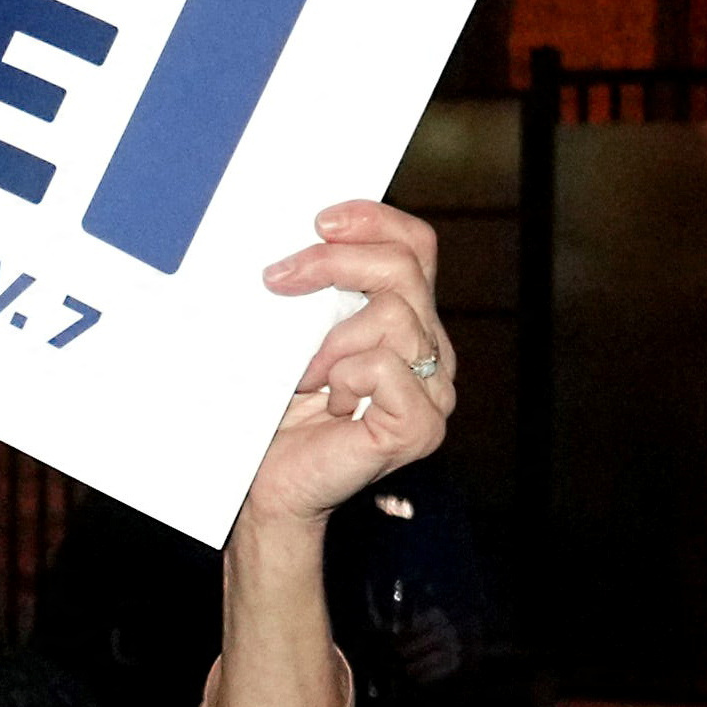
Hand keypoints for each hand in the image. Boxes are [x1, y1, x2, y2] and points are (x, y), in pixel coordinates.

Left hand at [249, 202, 453, 528]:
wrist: (272, 486)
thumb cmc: (280, 414)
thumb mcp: (298, 333)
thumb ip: (320, 289)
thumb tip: (307, 234)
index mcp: (411, 322)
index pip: (416, 247)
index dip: (373, 220)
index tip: (319, 221)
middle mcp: (431, 352)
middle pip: (404, 268)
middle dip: (334, 264)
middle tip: (278, 279)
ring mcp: (434, 392)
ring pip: (395, 315)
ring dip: (332, 339)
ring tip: (305, 374)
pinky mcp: (421, 427)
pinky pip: (385, 366)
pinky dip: (344, 378)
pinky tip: (330, 404)